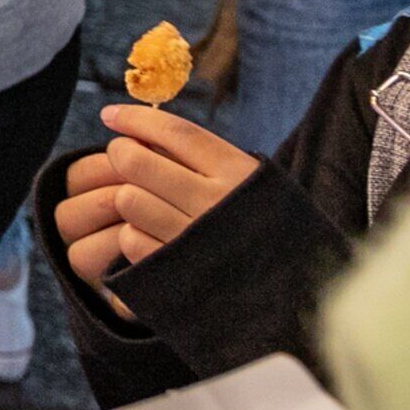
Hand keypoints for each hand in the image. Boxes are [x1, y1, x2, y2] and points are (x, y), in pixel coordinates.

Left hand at [56, 103, 260, 284]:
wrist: (298, 295)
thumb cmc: (269, 229)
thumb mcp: (255, 184)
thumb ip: (208, 159)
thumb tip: (142, 127)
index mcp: (240, 174)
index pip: (176, 132)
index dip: (136, 118)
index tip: (111, 115)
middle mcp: (217, 204)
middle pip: (136, 162)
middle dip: (122, 154)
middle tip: (124, 157)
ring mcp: (195, 240)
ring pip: (127, 199)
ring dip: (128, 197)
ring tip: (146, 202)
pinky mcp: (176, 273)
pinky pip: (130, 240)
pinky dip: (134, 236)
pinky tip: (154, 237)